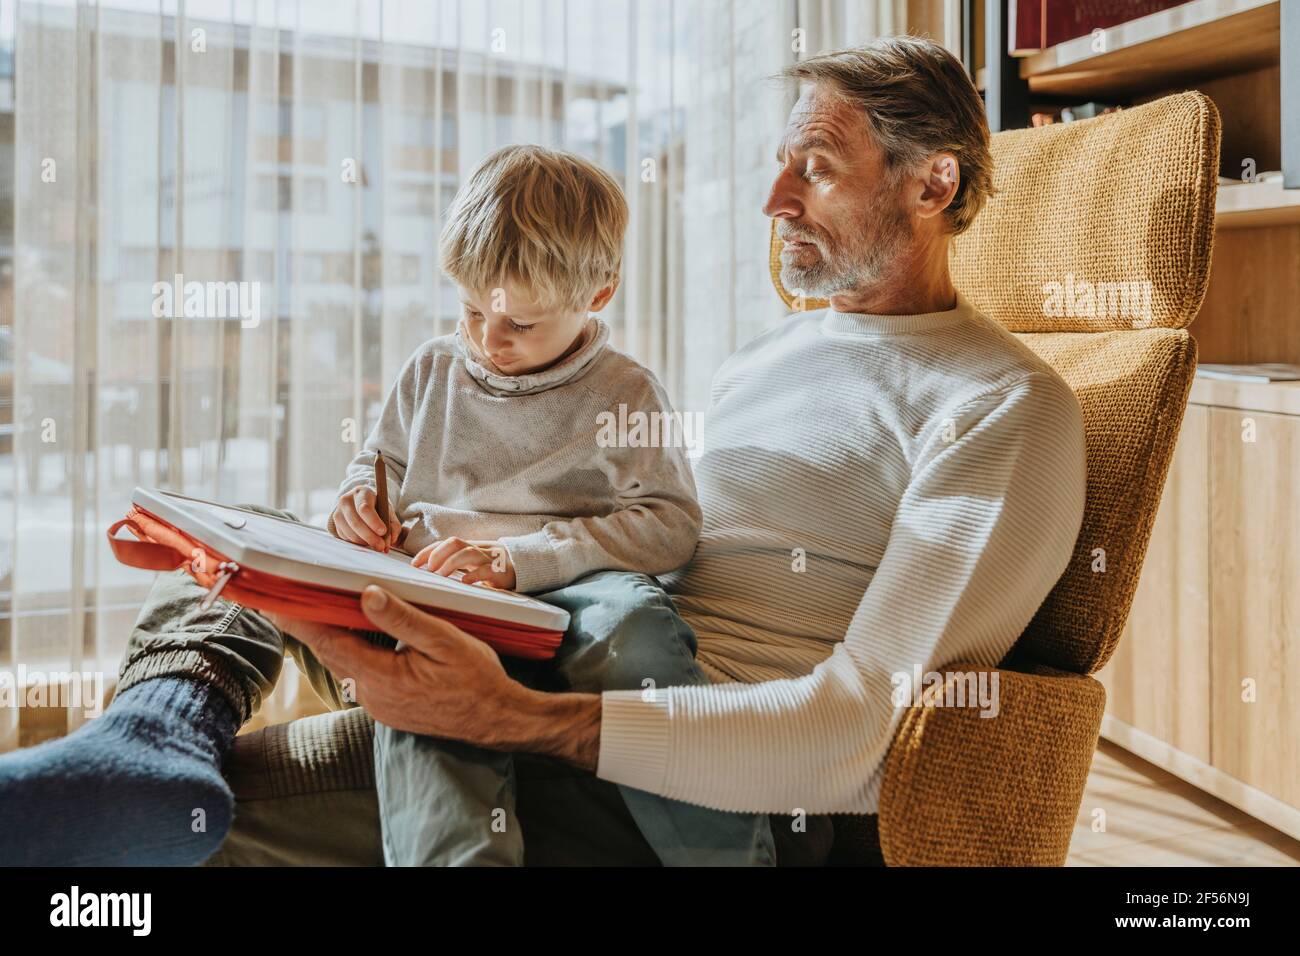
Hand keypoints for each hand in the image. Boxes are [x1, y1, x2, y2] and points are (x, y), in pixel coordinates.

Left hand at [265, 587, 601, 768]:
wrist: (496, 719)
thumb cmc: (477, 678)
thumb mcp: (445, 640)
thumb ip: (403, 618)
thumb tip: (367, 594)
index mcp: (383, 676)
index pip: (329, 642)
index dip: (300, 619)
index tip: (275, 599)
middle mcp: (373, 695)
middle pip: (331, 653)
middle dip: (310, 624)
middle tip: (291, 594)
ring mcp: (379, 705)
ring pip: (345, 664)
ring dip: (332, 637)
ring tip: (320, 606)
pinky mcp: (389, 708)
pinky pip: (361, 675)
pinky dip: (353, 651)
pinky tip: (359, 633)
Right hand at [330, 486, 400, 552]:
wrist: (360, 502)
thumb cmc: (376, 506)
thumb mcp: (388, 510)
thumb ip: (393, 524)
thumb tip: (391, 540)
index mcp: (361, 493)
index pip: (365, 508)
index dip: (374, 522)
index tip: (383, 531)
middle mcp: (346, 501)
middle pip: (356, 522)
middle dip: (370, 537)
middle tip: (381, 546)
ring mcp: (338, 512)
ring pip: (350, 533)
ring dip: (365, 542)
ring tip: (376, 543)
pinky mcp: (335, 524)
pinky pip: (346, 538)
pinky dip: (358, 542)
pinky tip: (366, 540)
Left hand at [410, 537, 516, 588]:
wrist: (523, 567)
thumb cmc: (492, 566)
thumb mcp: (472, 562)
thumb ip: (454, 561)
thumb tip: (429, 569)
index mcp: (468, 548)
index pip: (444, 543)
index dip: (428, 551)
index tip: (414, 563)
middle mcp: (477, 550)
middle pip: (455, 543)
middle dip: (438, 554)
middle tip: (428, 569)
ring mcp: (488, 559)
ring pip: (468, 553)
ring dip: (451, 563)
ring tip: (440, 575)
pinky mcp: (499, 572)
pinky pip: (486, 570)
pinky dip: (474, 574)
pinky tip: (465, 581)